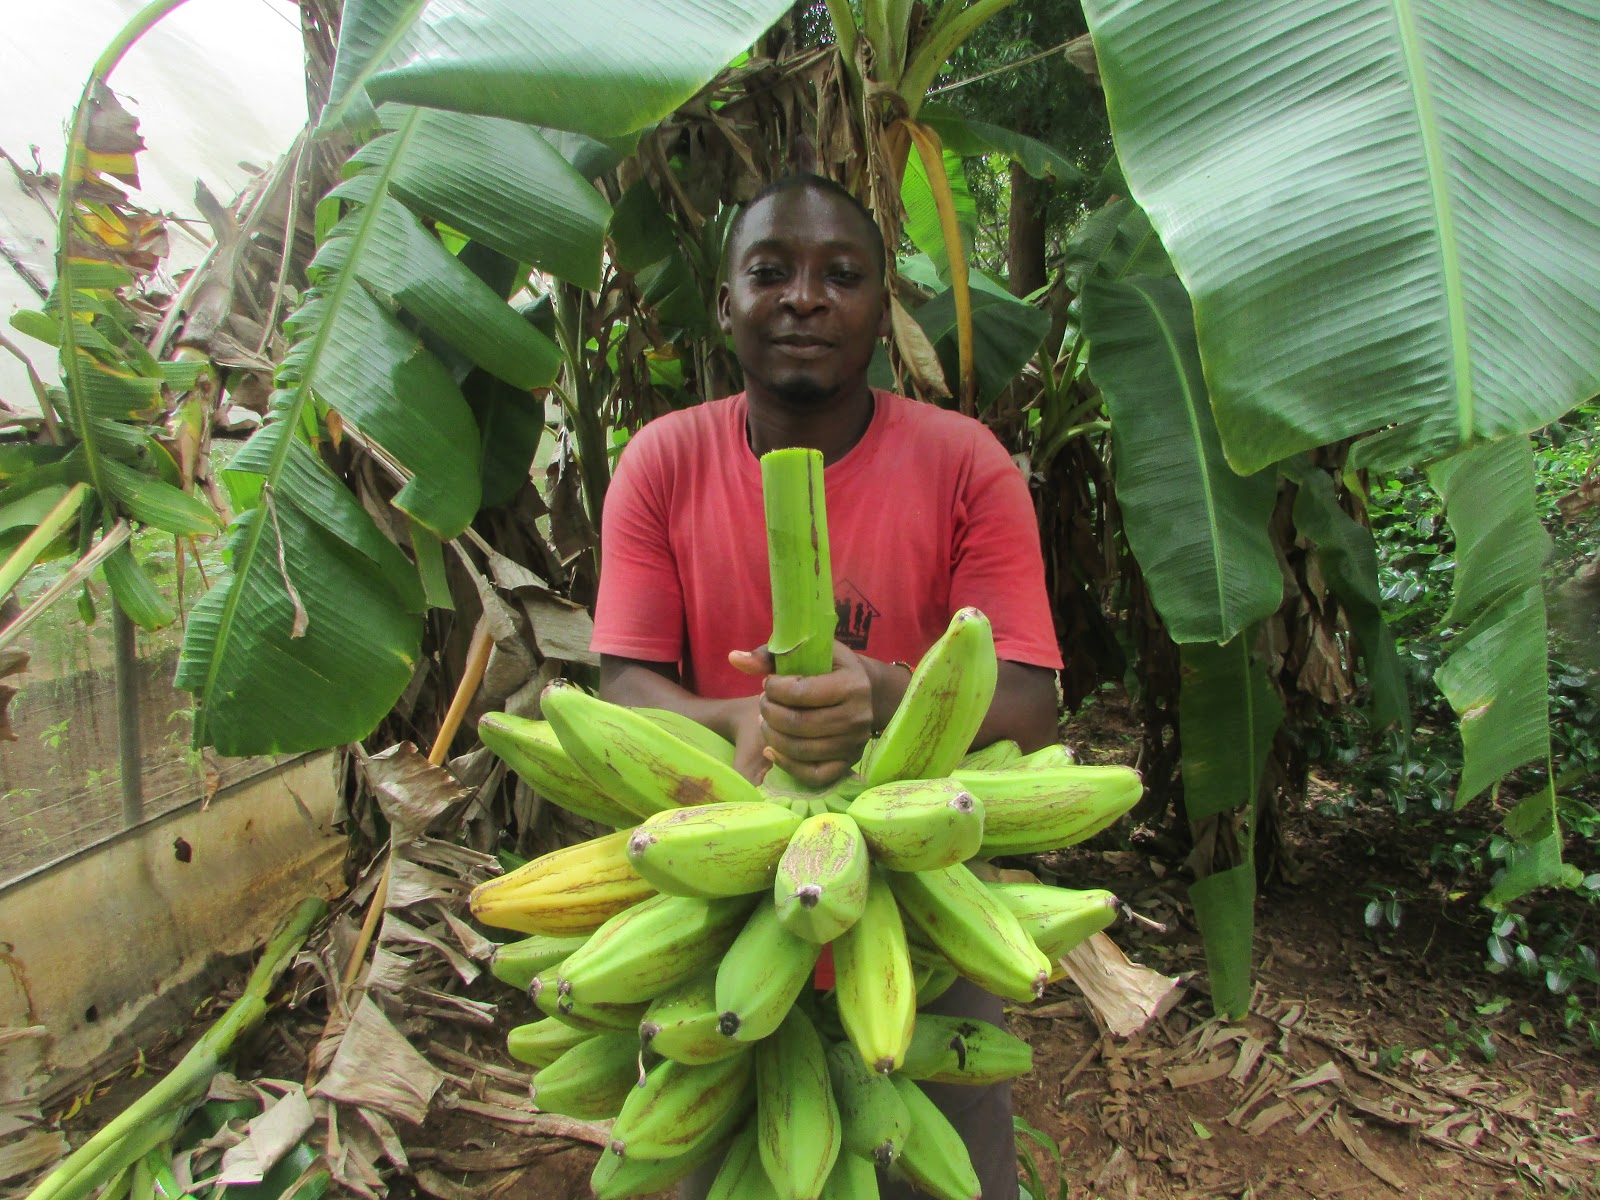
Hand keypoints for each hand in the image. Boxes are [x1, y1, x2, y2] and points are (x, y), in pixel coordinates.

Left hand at [730, 642, 876, 788]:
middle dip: (770, 713)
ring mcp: (854, 744)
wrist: (864, 691)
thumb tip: (734, 658)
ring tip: (766, 722)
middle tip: (764, 703)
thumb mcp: (806, 652)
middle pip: (799, 724)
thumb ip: (770, 655)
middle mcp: (858, 716)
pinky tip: (771, 749)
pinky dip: (786, 765)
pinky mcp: (848, 764)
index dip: (774, 688)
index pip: (802, 692)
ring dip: (772, 736)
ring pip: (801, 750)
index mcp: (852, 684)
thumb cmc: (828, 667)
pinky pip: (813, 775)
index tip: (769, 683)